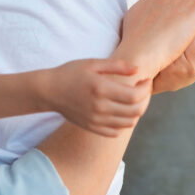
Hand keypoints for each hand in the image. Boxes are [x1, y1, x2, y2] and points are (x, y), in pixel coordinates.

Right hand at [36, 59, 150, 136]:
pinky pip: (116, 131)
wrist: (49, 91)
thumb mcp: (93, 63)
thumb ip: (117, 65)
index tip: (146, 80)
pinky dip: (124, 123)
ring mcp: (96, 120)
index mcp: (101, 89)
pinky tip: (121, 111)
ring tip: (133, 99)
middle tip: (143, 90)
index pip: (134, 96)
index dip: (146, 89)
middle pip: (135, 111)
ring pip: (128, 123)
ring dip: (137, 111)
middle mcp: (100, 107)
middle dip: (145, 100)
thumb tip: (138, 70)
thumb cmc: (70, 73)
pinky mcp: (92, 127)